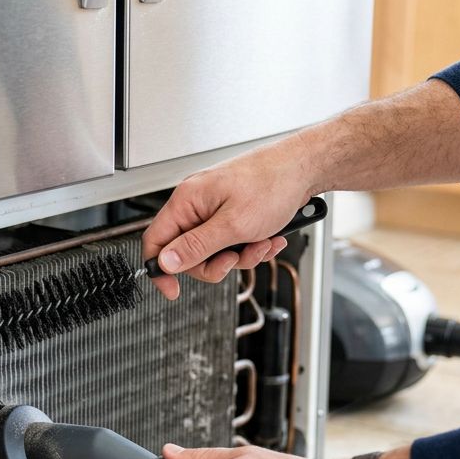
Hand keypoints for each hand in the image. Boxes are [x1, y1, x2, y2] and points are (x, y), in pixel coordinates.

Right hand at [141, 135, 317, 299]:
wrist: (304, 168)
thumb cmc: (272, 184)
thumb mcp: (233, 225)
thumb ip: (196, 247)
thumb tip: (165, 262)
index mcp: (187, 201)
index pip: (155, 240)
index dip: (161, 269)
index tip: (173, 290)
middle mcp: (197, 204)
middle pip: (188, 253)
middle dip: (216, 263)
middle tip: (235, 258)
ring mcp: (215, 209)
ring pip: (214, 252)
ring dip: (241, 256)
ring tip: (261, 243)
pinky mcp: (233, 214)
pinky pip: (232, 243)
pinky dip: (251, 247)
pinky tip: (268, 238)